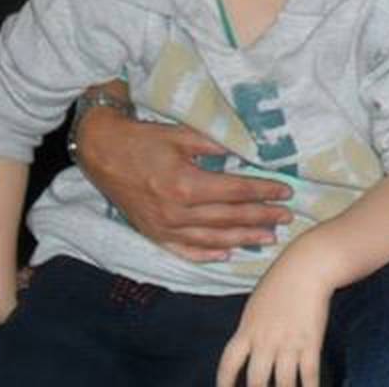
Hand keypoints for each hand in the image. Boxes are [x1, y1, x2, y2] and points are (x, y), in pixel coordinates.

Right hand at [75, 103, 292, 260]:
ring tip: (267, 237)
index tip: (285, 191)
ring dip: (243, 239)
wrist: (102, 152)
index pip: (236, 191)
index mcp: (186, 184)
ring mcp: (164, 228)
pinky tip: (226, 255)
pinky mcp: (153, 235)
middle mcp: (177, 212)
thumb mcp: (180, 135)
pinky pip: (185, 251)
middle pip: (229, 218)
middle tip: (286, 217)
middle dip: (261, 217)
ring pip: (212, 240)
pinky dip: (207, 255)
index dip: (263, 191)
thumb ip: (215, 145)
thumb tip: (249, 151)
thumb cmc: (144, 139)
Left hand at [217, 255, 330, 386]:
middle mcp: (265, 341)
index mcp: (247, 330)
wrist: (306, 266)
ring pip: (283, 384)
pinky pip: (309, 374)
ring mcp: (288, 344)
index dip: (224, 383)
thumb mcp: (256, 305)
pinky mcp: (310, 342)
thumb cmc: (281, 281)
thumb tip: (248, 349)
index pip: (228, 364)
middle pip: (256, 381)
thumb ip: (250, 329)